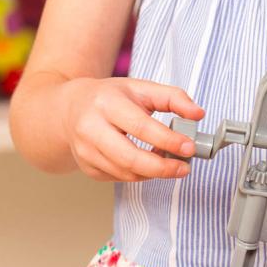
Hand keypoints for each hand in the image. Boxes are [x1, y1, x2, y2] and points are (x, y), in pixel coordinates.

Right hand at [61, 77, 203, 180]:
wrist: (69, 109)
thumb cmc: (110, 98)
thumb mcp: (140, 88)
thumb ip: (173, 98)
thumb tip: (198, 114)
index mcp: (106, 103)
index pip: (141, 127)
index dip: (168, 140)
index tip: (189, 148)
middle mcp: (91, 128)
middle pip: (130, 158)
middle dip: (162, 168)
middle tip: (184, 168)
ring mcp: (86, 151)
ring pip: (126, 173)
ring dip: (153, 173)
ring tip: (168, 163)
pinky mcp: (87, 168)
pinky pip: (120, 178)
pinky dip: (139, 175)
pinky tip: (147, 163)